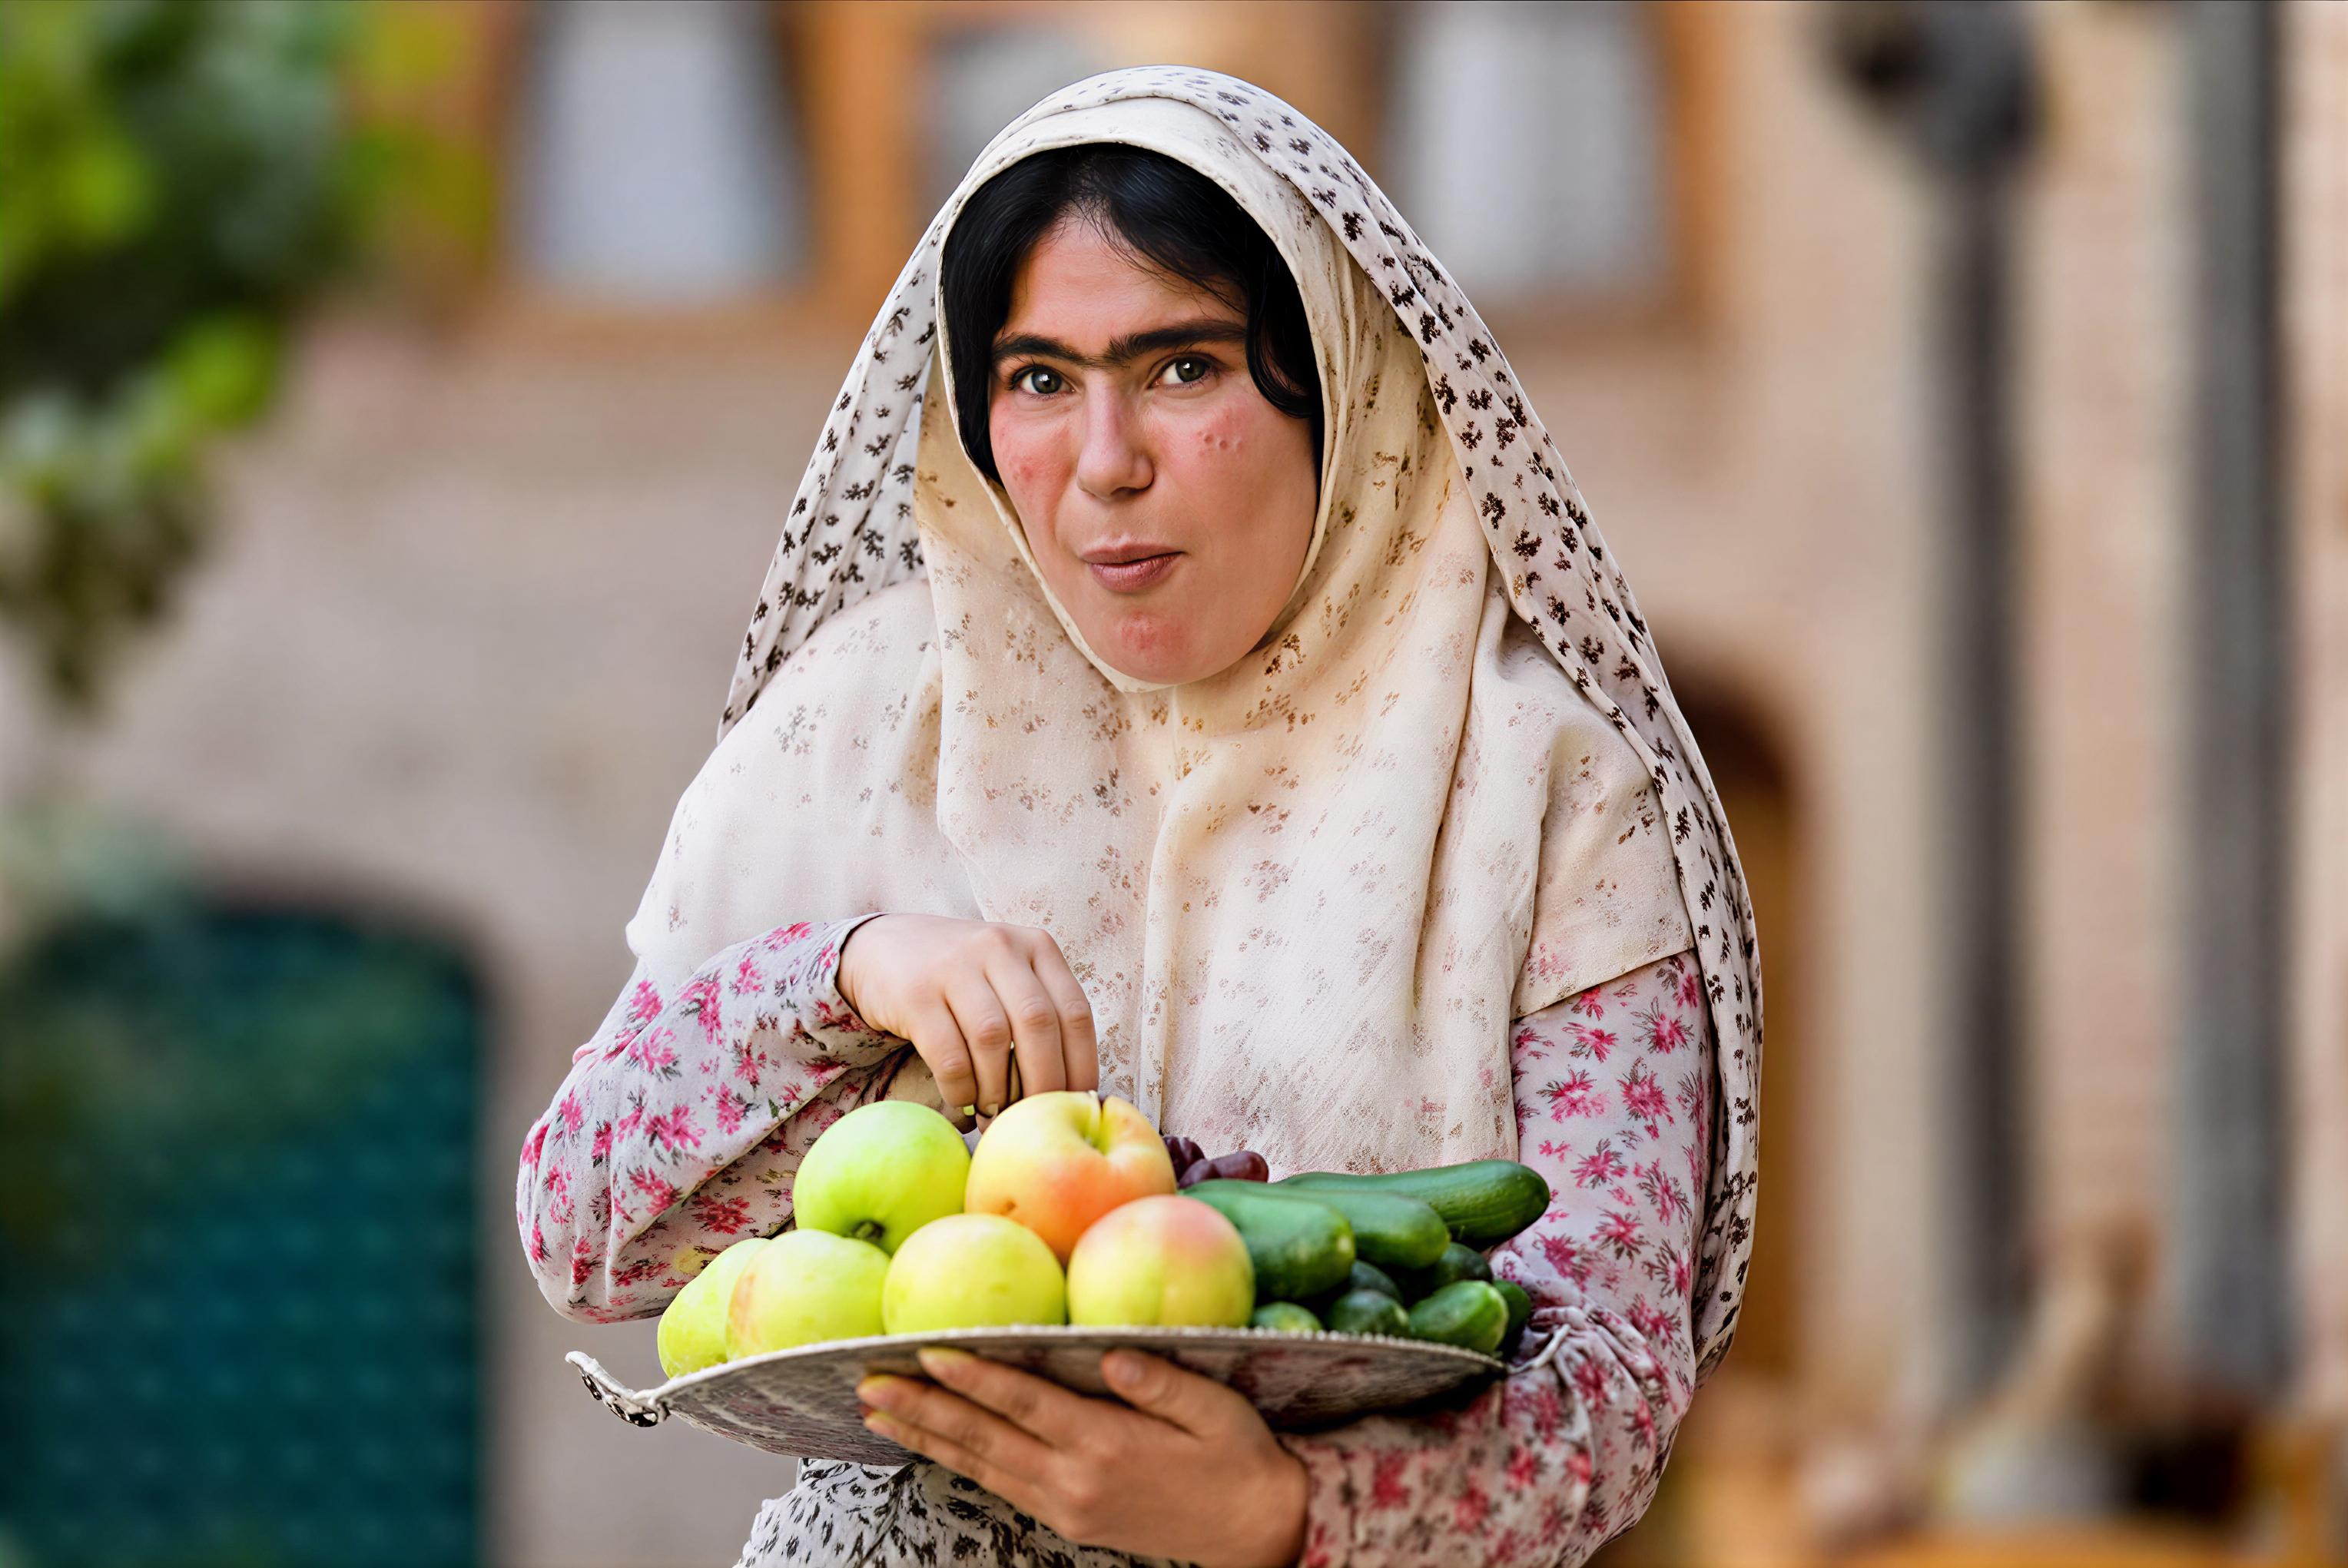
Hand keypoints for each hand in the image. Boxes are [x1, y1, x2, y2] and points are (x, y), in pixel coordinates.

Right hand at [836, 915, 1099, 1125]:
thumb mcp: (1007, 975)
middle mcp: (999, 948)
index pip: (1075, 1012)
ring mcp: (954, 966)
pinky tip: (964, 1101)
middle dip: (1043, 1083)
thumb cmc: (961, 977)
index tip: (1074, 1104)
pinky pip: (949, 1055)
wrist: (882, 948)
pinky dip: (962, 1089)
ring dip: (999, 1089)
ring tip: (995, 1113)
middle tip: (1035, 1119)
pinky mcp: (915, 993)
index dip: (1081, 1066)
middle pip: (1038, 1025)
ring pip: (994, 1040)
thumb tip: (1067, 1091)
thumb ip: (1039, 1014)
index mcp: (1036, 946)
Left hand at [859, 1348, 1306, 1567]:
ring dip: (928, 1438)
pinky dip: (961, 1462)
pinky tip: (937, 1444)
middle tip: (868, 1384)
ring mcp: (1067, 1506)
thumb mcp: (1214, 1409)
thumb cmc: (1239, 1456)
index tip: (926, 1352)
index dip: (973, 1378)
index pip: (1025, 1404)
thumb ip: (1161, 1381)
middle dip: (924, 1409)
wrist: (1258, 1530)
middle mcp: (1075, 1480)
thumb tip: (1110, 1354)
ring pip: (983, 1466)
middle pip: (985, 1438)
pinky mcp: (1070, 1521)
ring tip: (880, 1413)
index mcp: (1107, 1445)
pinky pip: (1002, 1486)